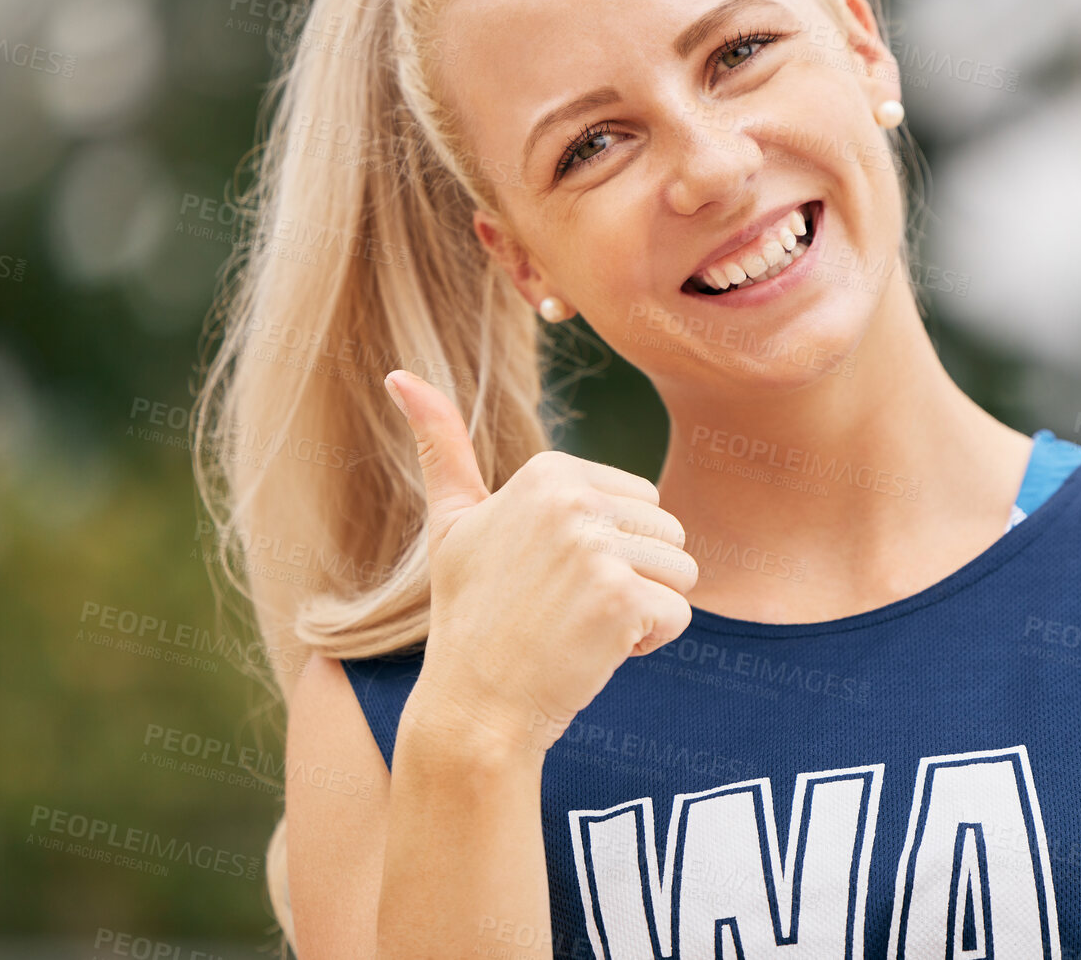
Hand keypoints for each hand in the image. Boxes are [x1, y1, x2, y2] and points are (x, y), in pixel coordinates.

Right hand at [381, 369, 696, 759]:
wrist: (473, 705)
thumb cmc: (469, 614)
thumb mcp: (452, 522)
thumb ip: (442, 447)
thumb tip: (398, 374)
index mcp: (548, 472)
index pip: (642, 501)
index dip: (612, 548)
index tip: (554, 577)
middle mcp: (573, 499)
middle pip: (669, 532)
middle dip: (637, 577)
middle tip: (570, 607)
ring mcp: (597, 547)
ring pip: (682, 571)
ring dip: (647, 610)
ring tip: (584, 627)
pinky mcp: (620, 597)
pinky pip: (680, 614)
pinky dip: (650, 642)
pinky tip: (596, 651)